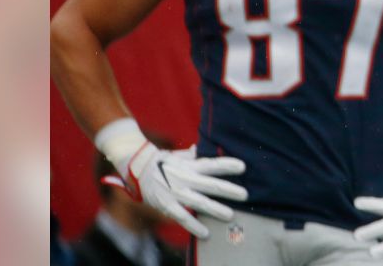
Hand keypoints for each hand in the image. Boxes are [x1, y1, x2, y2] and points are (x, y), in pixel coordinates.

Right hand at [104, 143, 246, 238]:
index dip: (228, 165)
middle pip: (211, 185)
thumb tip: (200, 148)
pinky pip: (183, 218)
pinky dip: (194, 226)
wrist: (136, 167)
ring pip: (199, 203)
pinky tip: (206, 233)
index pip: (213, 164)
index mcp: (190, 165)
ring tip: (230, 215)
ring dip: (216, 209)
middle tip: (245, 195)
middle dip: (229, 190)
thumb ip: (193, 155)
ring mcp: (176, 193)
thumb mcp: (179, 156)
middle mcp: (185, 179)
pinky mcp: (167, 205)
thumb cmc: (162, 162)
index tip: (243, 167)